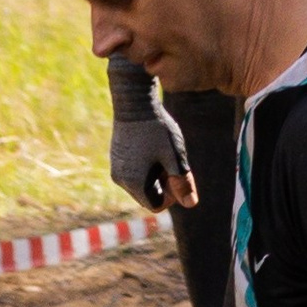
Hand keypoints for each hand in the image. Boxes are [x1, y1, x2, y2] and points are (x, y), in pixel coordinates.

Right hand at [108, 81, 195, 212]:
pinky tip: (151, 147)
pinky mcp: (115, 158)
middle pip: (148, 196)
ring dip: (155, 176)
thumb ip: (182, 181)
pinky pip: (133, 173)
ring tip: (162, 153)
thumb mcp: (174, 156)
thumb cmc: (157, 128)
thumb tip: (191, 204)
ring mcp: (116, 169)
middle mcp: (121, 180)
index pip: (156, 205)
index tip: (178, 174)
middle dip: (162, 185)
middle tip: (172, 161)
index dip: (171, 196)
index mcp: (135, 183)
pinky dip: (145, 167)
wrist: (134, 100)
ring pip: (141, 185)